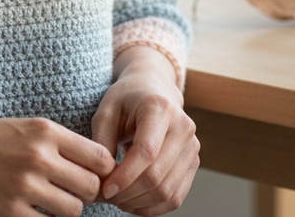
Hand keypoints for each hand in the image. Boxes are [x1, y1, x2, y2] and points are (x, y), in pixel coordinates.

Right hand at [0, 116, 116, 216]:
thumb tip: (96, 166)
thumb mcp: (24, 127)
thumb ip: (58, 143)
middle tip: (71, 191)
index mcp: (45, 131)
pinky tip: (33, 211)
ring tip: (51, 202)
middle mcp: (39, 157)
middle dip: (87, 193)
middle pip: (91, 186)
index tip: (94, 175)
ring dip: (67, 210)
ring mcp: (24, 186)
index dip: (103, 170)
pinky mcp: (9, 212)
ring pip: (74, 210)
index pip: (100, 157)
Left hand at [92, 47, 199, 215]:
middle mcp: (183, 126)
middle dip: (128, 193)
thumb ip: (101, 143)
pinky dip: (153, 207)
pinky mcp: (193, 163)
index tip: (105, 189)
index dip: (125, 176)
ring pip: (167, 191)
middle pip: (157, 175)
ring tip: (118, 199)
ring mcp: (192, 146)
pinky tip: (133, 202)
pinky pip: (175, 197)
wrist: (154, 89)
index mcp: (160, 108)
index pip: (146, 151)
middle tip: (107, 196)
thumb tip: (101, 178)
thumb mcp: (106, 111)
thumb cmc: (126, 99)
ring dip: (139, 203)